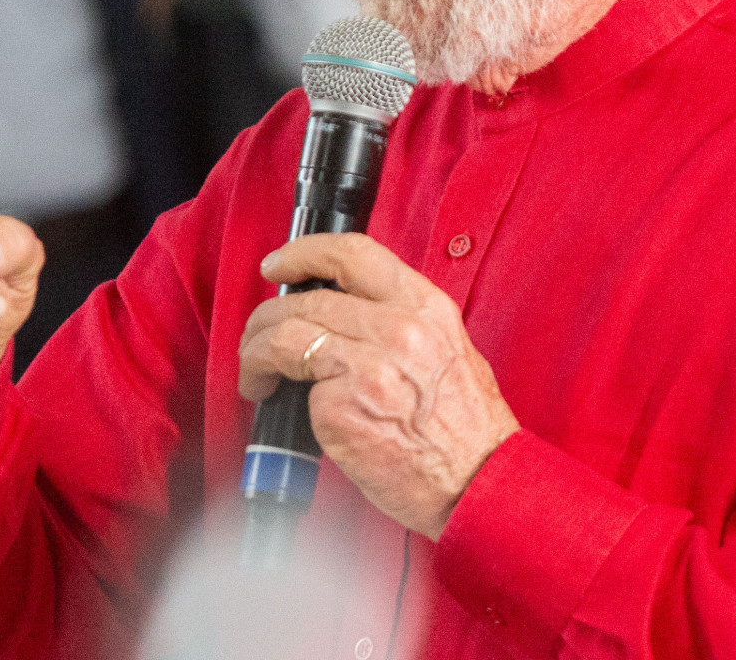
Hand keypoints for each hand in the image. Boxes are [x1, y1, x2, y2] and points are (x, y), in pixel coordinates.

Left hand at [238, 235, 518, 539]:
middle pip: (307, 299)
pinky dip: (280, 397)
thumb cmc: (467, 430)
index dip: (305, 253)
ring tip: (256, 371)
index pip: (353, 254)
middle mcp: (397, 329)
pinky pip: (297, 391)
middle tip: (256, 334)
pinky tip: (283, 409)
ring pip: (284, 336)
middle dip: (266, 316)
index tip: (279, 265)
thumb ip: (402, 322)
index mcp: (426, 308)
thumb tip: (346, 314)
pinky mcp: (340, 410)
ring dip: (255, 352)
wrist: (480, 483)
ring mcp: (367, 368)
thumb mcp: (449, 350)